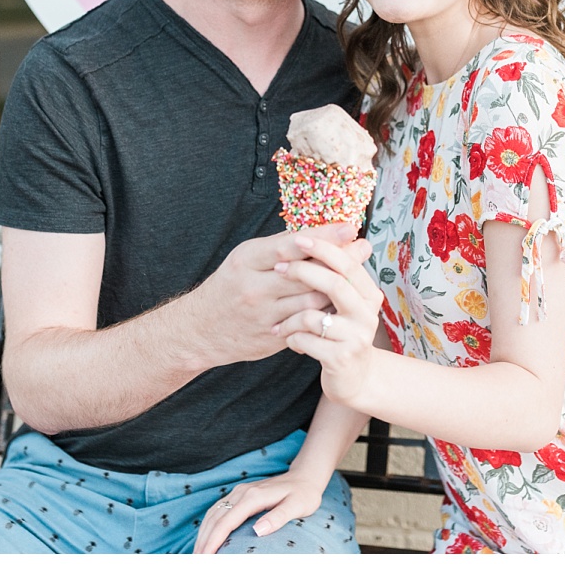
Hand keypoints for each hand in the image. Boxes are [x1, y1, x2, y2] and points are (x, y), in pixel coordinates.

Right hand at [192, 223, 362, 362]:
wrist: (199, 330)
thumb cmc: (231, 285)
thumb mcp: (247, 259)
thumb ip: (282, 247)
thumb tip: (322, 233)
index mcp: (246, 261)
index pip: (288, 245)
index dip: (322, 236)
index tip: (350, 227)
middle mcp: (254, 288)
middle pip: (305, 273)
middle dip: (339, 260)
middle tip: (364, 247)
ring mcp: (263, 316)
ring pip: (311, 301)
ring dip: (337, 287)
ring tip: (359, 273)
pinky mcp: (272, 337)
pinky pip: (307, 323)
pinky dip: (325, 312)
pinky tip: (342, 301)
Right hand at [193, 470, 326, 553]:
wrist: (305, 476)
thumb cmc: (303, 494)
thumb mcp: (297, 506)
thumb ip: (278, 518)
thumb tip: (257, 531)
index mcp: (253, 497)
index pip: (226, 522)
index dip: (214, 541)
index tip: (206, 557)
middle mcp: (242, 492)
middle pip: (215, 518)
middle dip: (204, 540)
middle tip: (198, 559)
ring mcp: (239, 492)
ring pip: (213, 513)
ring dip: (203, 533)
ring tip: (199, 552)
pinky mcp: (240, 494)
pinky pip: (218, 509)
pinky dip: (209, 524)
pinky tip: (207, 536)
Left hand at [271, 235, 383, 405]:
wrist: (355, 378)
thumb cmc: (342, 332)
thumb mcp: (344, 303)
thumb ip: (336, 274)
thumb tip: (330, 235)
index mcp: (368, 293)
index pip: (348, 263)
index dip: (323, 248)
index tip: (298, 238)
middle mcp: (367, 313)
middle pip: (335, 284)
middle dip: (303, 272)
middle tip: (278, 268)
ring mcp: (356, 337)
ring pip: (313, 314)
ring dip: (289, 317)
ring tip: (278, 322)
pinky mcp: (341, 358)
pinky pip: (305, 339)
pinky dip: (291, 337)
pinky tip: (289, 340)